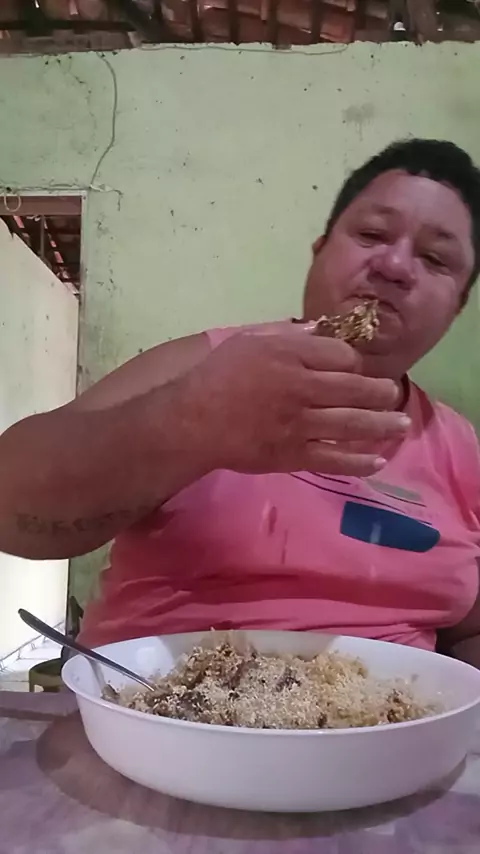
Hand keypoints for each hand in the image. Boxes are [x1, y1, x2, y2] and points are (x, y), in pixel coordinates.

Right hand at [180, 326, 408, 476]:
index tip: (356, 369)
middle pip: (355, 388)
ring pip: (352, 423)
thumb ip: (285, 333)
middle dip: (381, 392)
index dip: (354, 362)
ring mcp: (300, 424)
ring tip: (402, 424)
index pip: (341, 356)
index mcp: (291, 356)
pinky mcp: (293, 454)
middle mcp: (302, 388)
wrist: (193, 420)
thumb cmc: (218, 376)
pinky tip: (378, 460)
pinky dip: (358, 461)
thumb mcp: (248, 340)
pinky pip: (333, 459)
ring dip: (382, 424)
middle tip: (393, 394)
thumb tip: (318, 330)